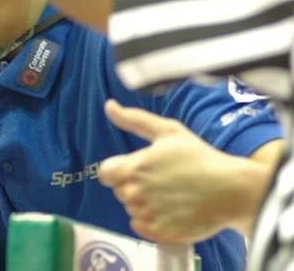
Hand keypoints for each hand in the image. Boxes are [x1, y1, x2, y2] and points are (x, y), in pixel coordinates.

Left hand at [99, 100, 254, 242]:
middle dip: (134, 185)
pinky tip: (170, 212)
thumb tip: (109, 106)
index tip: (137, 170)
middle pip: (120, 191)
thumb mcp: (167, 131)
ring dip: (144, 204)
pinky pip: (142, 228)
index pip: (105, 174)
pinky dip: (151, 222)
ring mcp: (147, 215)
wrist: (232, 190)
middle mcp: (135, 193)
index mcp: (133, 168)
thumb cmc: (200, 157)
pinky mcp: (159, 233)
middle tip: (161, 181)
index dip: (118, 170)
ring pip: (131, 209)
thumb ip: (134, 119)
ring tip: (170, 195)